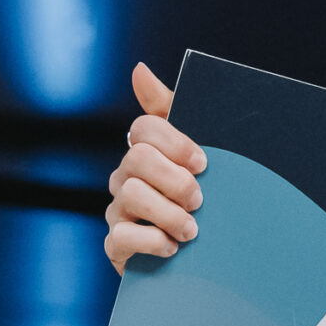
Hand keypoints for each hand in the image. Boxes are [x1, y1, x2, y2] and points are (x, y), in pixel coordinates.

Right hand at [103, 62, 206, 273]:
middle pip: (138, 158)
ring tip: (192, 230)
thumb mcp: (202, 155)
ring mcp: (117, 210)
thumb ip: (173, 111)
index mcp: (146, 151)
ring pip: (132, 195)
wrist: (210, 256)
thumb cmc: (204, 197)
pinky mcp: (116, 245)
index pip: (144, 128)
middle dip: (176, 179)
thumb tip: (139, 70)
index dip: (175, 143)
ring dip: (169, 213)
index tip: (204, 163)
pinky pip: (122, 237)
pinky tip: (172, 247)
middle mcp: (126, 177)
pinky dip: (152, 242)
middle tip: (200, 200)